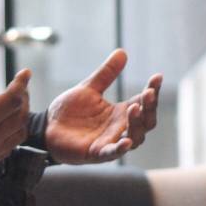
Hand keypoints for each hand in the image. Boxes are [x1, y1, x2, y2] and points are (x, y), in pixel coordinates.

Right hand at [0, 53, 31, 181]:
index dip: (20, 84)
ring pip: (18, 135)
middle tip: (21, 85)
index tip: (25, 72)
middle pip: (19, 117)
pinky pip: (8, 149)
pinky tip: (6, 127)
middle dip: (24, 98)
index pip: (11, 100)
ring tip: (17, 104)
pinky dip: (14, 135)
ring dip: (21, 118)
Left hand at [44, 49, 162, 164]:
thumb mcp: (89, 88)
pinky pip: (112, 153)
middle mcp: (119, 128)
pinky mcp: (96, 153)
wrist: (47, 127)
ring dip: (137, 124)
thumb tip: (122, 52)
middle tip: (148, 92)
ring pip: (135, 137)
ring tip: (134, 107)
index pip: (142, 102)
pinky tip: (127, 141)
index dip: (152, 90)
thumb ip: (106, 74)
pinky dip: (121, 148)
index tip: (157, 77)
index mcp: (119, 112)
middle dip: (149, 108)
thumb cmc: (70, 111)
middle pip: (145, 121)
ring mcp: (110, 141)